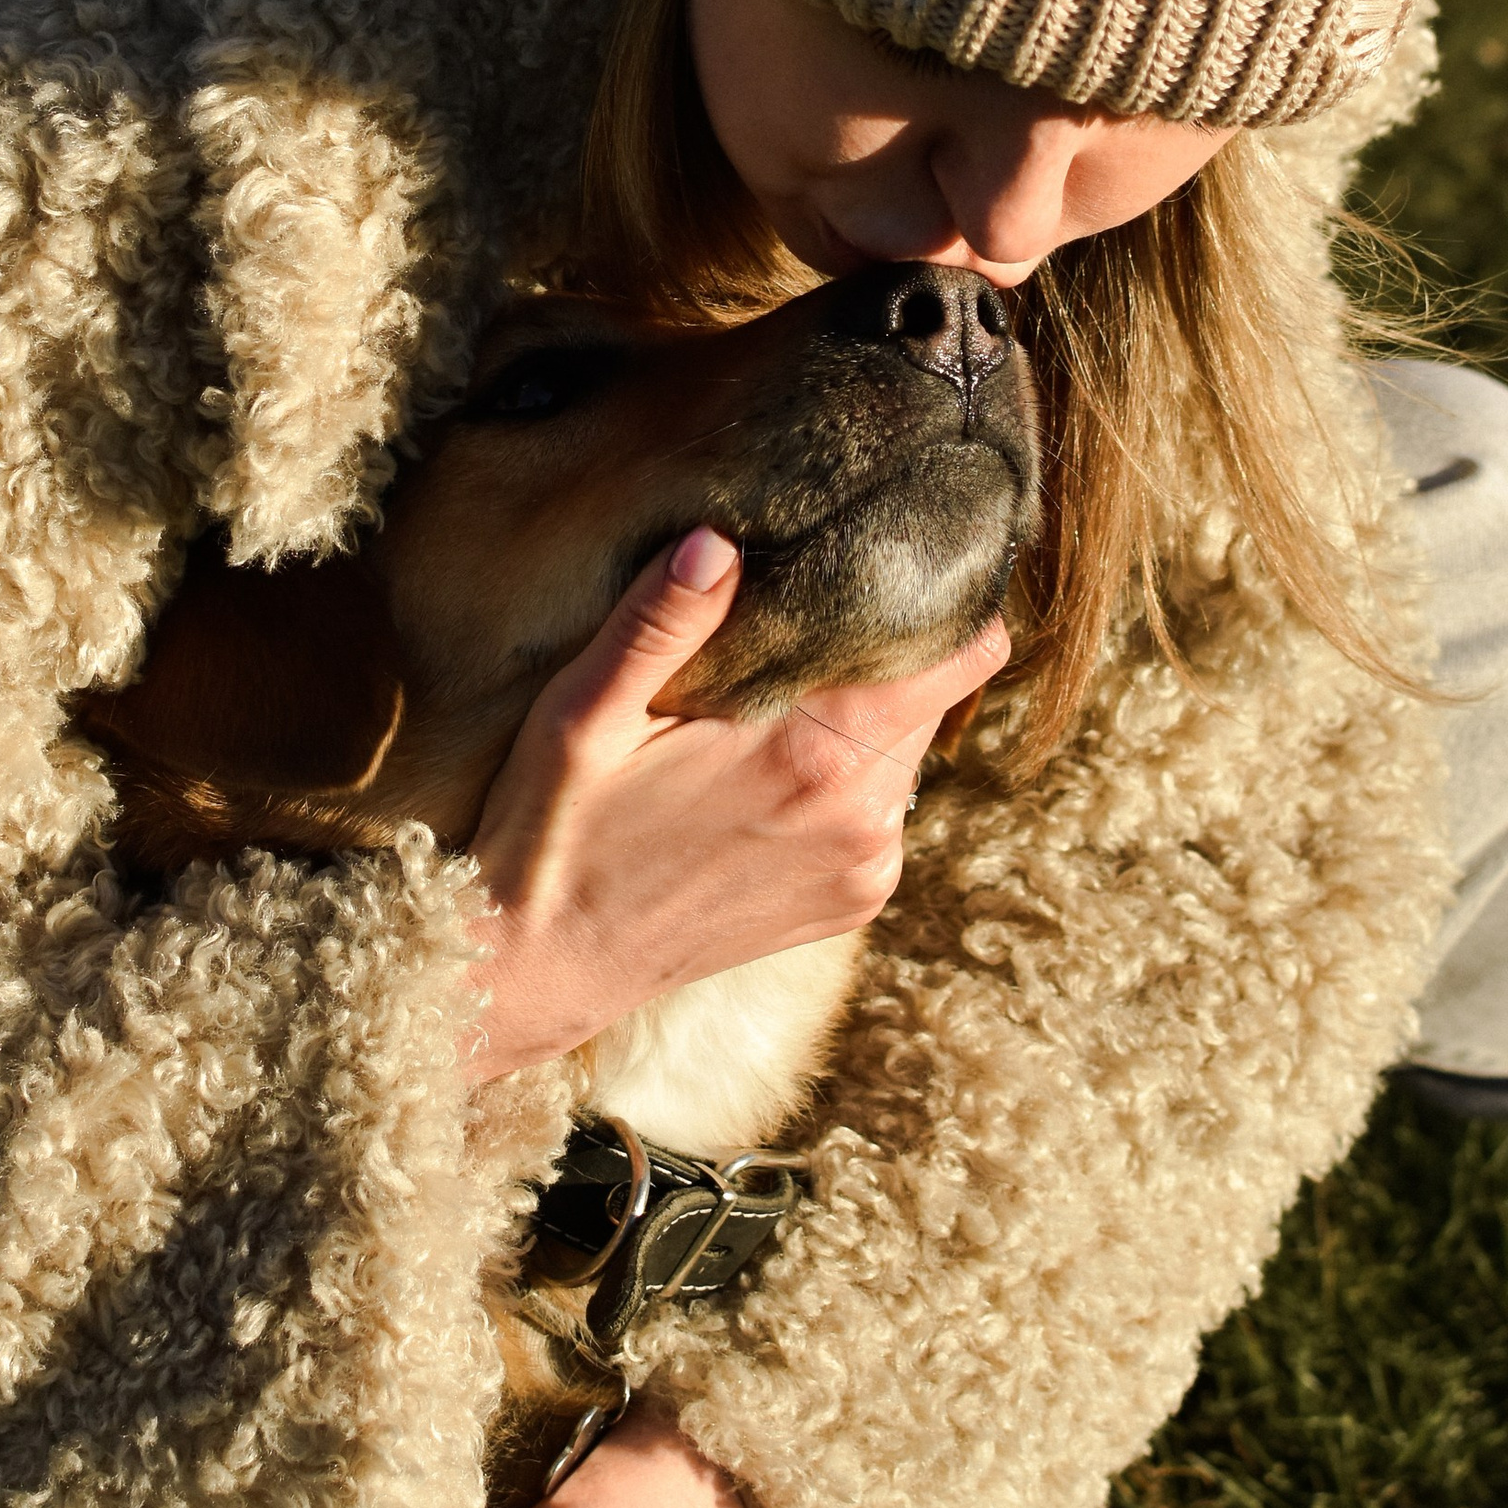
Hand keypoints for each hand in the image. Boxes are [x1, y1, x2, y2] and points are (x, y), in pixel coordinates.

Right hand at [466, 524, 1007, 1079]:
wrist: (543, 967)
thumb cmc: (554, 829)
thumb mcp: (585, 713)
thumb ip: (661, 622)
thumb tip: (720, 540)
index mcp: (814, 759)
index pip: (964, 654)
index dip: (946, 597)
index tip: (892, 565)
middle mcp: (865, 820)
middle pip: (938, 695)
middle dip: (889, 653)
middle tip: (803, 627)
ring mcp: (867, 871)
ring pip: (910, 751)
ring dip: (864, 718)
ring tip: (773, 704)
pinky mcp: (855, 902)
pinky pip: (884, 810)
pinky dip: (845, 780)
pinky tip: (765, 776)